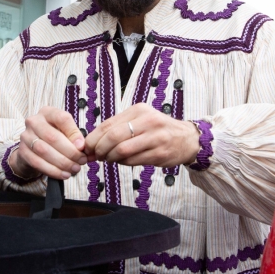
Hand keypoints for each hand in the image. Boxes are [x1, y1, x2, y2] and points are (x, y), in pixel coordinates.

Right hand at [11, 106, 86, 179]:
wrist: (32, 149)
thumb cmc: (53, 138)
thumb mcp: (64, 132)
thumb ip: (73, 136)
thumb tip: (81, 146)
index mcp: (47, 113)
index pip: (62, 118)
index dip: (74, 133)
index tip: (82, 147)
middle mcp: (34, 122)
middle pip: (53, 137)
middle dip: (70, 152)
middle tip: (81, 161)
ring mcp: (26, 136)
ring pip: (45, 151)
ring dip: (62, 163)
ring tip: (74, 168)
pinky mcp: (22, 152)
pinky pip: (38, 163)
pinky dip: (53, 170)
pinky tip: (63, 174)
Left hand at [84, 103, 200, 166]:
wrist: (187, 139)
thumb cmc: (158, 130)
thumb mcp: (140, 120)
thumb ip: (117, 129)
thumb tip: (90, 143)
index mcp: (139, 110)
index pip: (108, 124)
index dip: (94, 138)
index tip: (87, 147)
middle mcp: (148, 121)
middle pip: (113, 137)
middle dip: (100, 149)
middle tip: (96, 156)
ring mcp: (155, 138)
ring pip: (122, 150)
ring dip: (111, 158)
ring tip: (109, 159)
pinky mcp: (160, 153)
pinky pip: (133, 160)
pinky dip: (123, 163)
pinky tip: (123, 161)